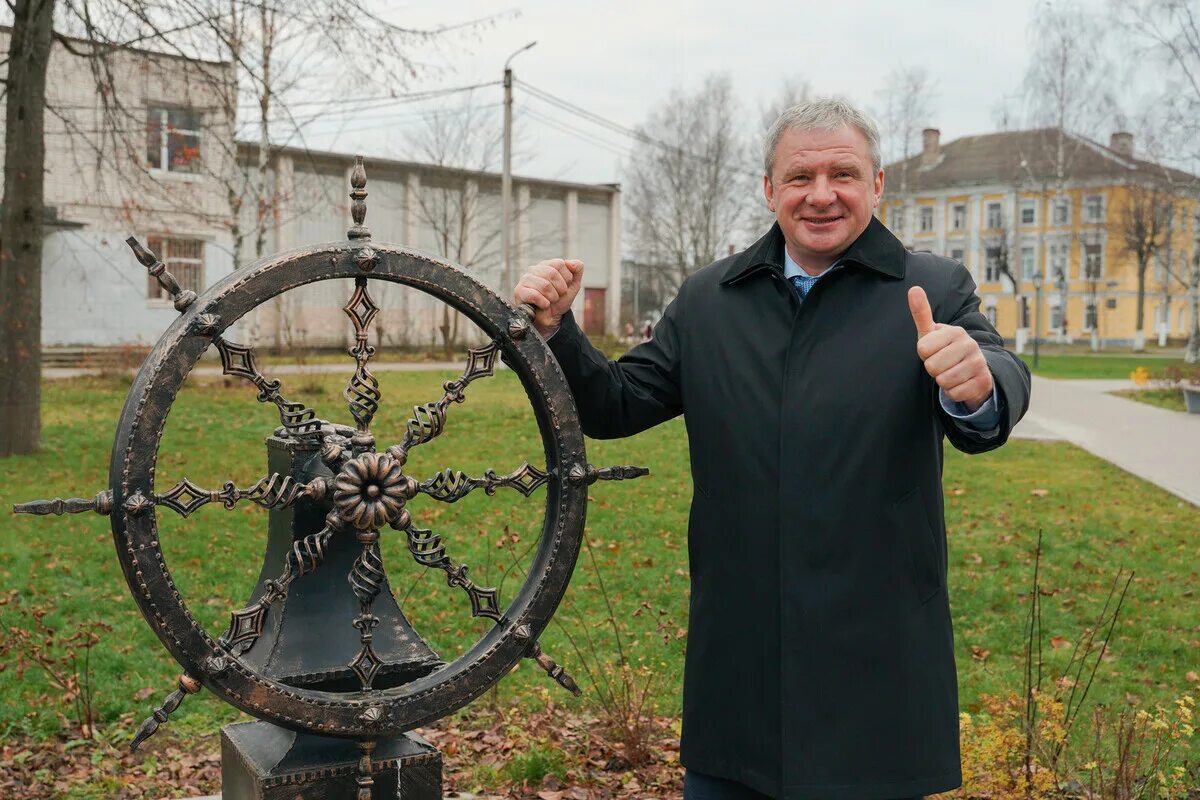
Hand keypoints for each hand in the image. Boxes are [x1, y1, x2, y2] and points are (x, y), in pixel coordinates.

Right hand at [513, 259, 584, 336]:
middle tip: (557, 296)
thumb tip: (570, 262)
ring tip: (550, 301)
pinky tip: (543, 305)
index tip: (564, 287)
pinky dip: (543, 303)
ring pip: (544, 285)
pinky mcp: (519, 291)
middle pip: (552, 274)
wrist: (552, 317)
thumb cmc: (560, 299)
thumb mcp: (573, 284)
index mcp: (547, 265)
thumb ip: (577, 269)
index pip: (559, 264)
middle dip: (560, 289)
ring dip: (552, 297)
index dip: (566, 279)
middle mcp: (534, 269)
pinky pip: (534, 295)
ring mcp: (525, 279)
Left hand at [908, 286, 993, 411]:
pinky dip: (953, 392)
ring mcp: (979, 363)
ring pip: (943, 381)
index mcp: (955, 331)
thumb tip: (913, 288)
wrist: (972, 372)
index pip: (922, 349)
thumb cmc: (944, 350)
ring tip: (951, 373)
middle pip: (932, 366)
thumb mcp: (931, 333)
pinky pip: (954, 393)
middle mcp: (970, 345)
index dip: (924, 354)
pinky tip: (960, 384)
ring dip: (942, 382)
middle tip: (943, 364)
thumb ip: (921, 313)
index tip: (934, 351)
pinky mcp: (983, 382)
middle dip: (933, 369)